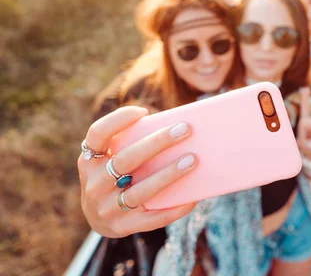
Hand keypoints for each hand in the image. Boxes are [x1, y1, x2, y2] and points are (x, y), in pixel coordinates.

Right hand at [78, 106, 196, 237]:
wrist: (100, 218)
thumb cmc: (116, 176)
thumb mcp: (111, 159)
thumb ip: (130, 143)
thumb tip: (174, 126)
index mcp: (89, 160)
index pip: (97, 135)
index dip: (118, 120)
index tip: (143, 111)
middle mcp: (94, 184)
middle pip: (126, 159)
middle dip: (157, 143)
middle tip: (185, 129)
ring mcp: (106, 208)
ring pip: (140, 190)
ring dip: (168, 174)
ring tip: (192, 159)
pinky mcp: (122, 227)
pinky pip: (151, 219)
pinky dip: (172, 209)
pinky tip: (192, 198)